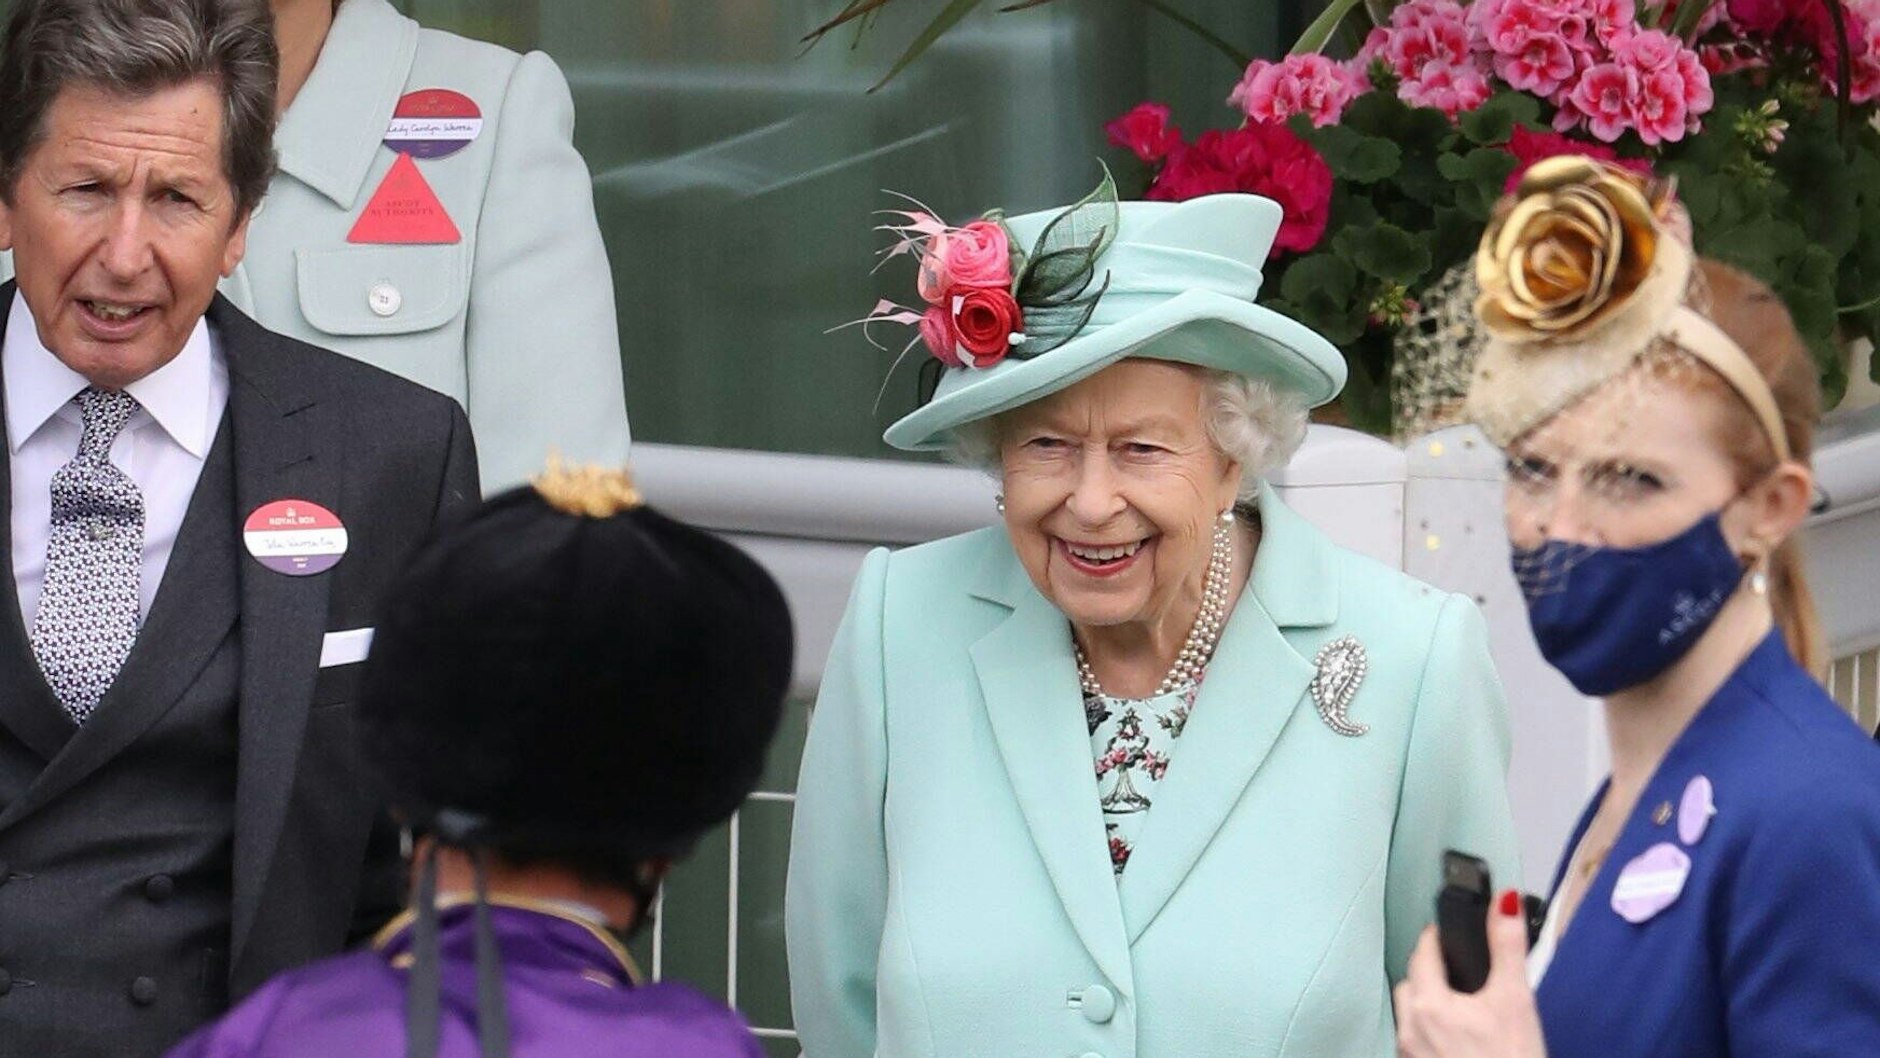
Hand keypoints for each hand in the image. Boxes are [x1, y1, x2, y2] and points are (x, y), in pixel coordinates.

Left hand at [1392, 890, 1547, 1057]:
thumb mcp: (1516, 999)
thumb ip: (1506, 946)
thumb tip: (1504, 902)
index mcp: (1429, 1003)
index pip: (1422, 953)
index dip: (1435, 938)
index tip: (1445, 932)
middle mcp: (1410, 1029)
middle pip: (1410, 984)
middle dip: (1428, 970)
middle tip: (1453, 967)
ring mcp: (1411, 1054)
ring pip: (1409, 1015)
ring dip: (1426, 1002)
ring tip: (1456, 1001)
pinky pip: (1414, 1042)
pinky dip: (1428, 1031)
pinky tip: (1453, 1037)